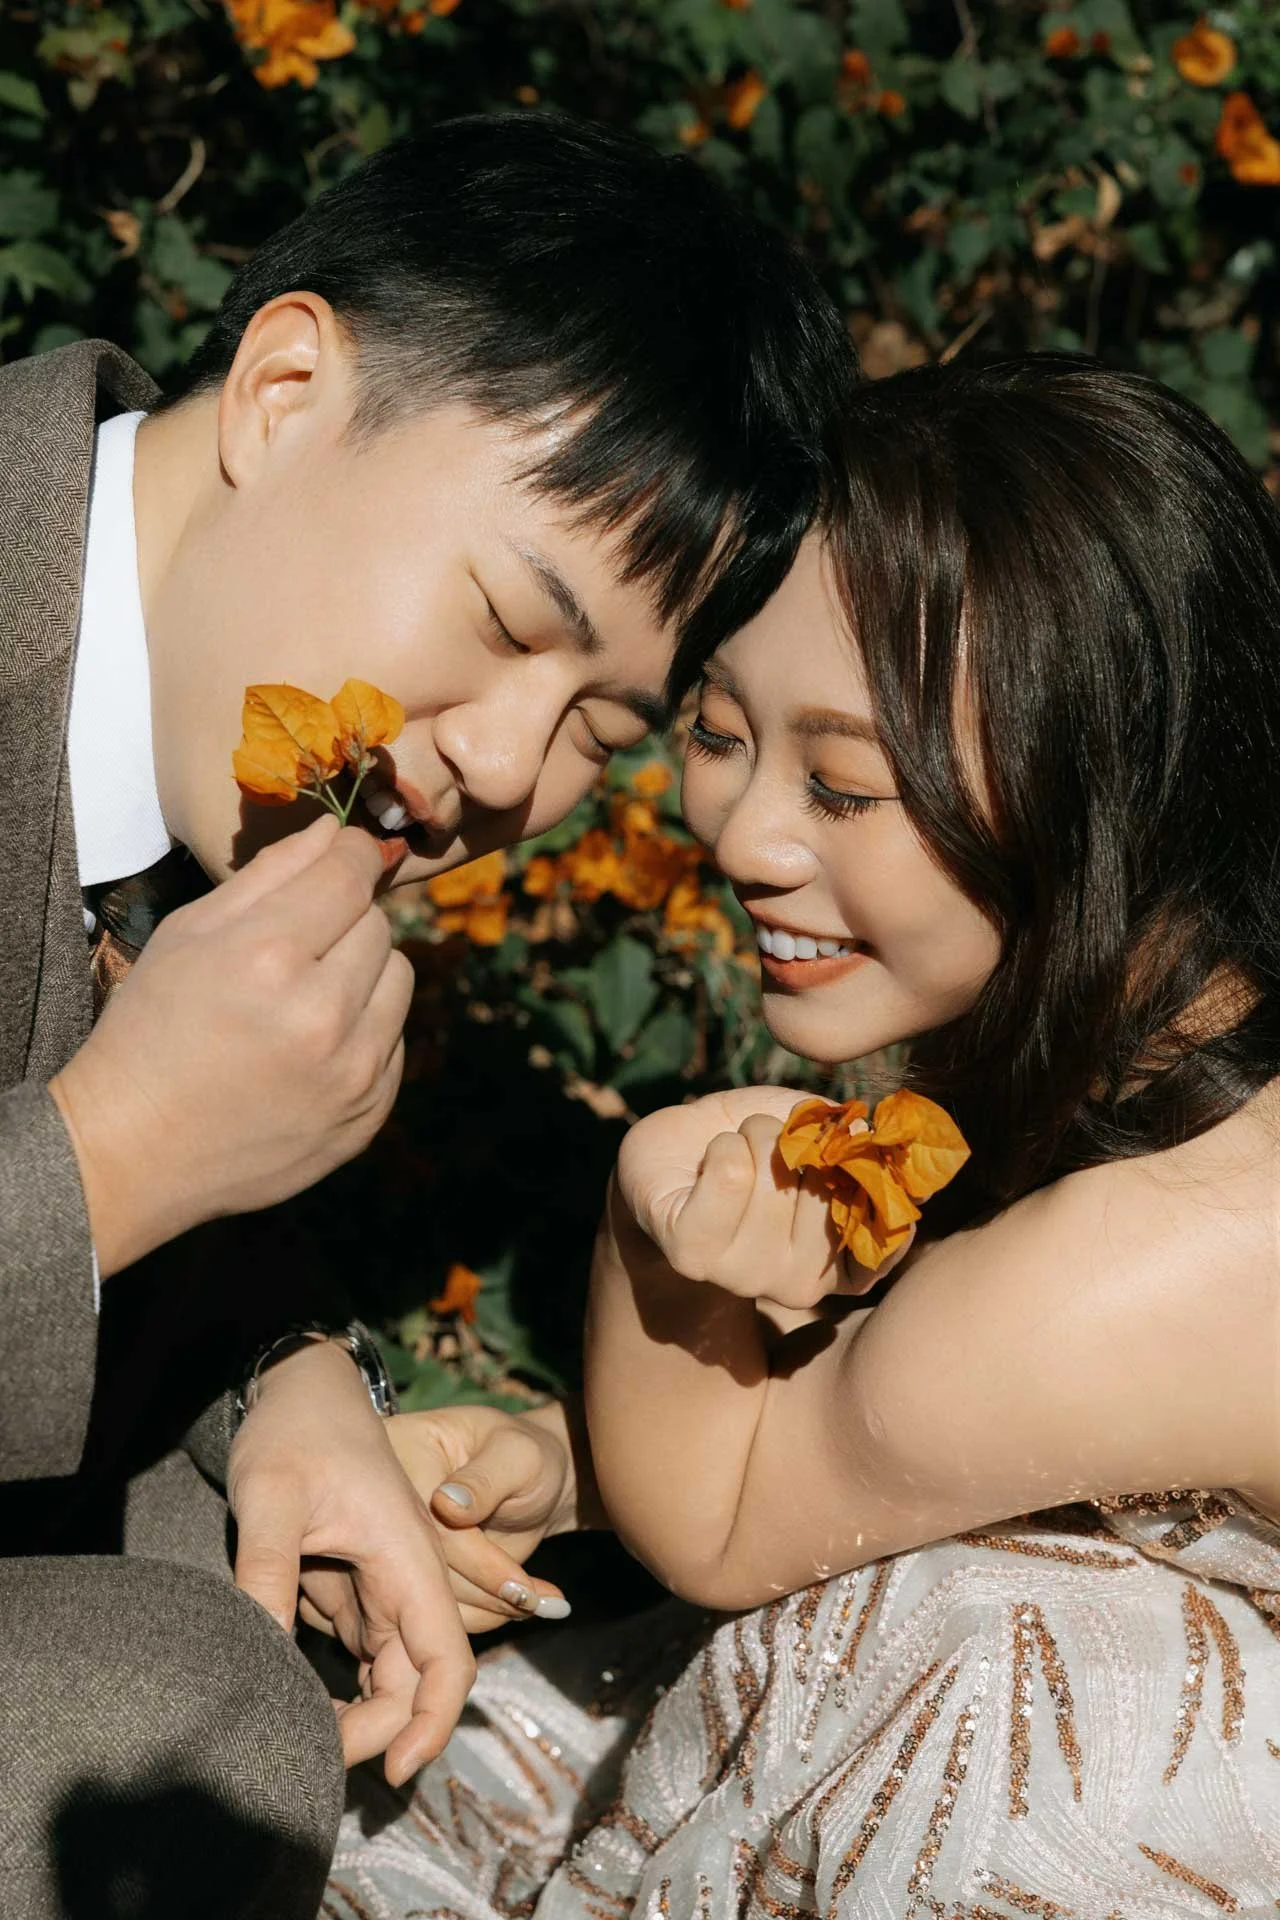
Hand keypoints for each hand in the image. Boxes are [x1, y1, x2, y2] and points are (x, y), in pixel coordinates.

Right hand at [51, 816, 412, 1276]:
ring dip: (362, 976)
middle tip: (291, 951)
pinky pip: (395, 1040)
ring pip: (400, 978)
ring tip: (302, 1000)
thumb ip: (270, 874)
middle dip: (342, 923)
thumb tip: (334, 830)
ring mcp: (352, 1073)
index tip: (340, 860)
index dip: (349, 855)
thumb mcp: (190, 934)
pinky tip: (309, 1050)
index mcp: (268, 956)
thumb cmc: (152, 1029)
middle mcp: (321, 1014)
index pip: (351, 872)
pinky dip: (364, 1033)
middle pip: (379, 924)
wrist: (135, 1150)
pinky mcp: (367, 1116)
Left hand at [228, 1338, 476, 1783]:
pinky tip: (290, 1696)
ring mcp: (382, 1585)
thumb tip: (255, 1656)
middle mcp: (407, 1579)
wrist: (299, 1388)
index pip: (448, 1661)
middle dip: (376, 1731)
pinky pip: (359, 1652)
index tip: (393, 1770)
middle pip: (415, 1680)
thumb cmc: (296, 1430)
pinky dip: (335, 1686)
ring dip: (355, 1714)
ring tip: (292, 1734)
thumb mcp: (271, 1495)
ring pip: (388, 1673)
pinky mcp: (354, 1586)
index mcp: (408, 1557)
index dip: (432, 1723)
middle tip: (308, 1755)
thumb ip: (265, 1573)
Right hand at [389, 1400, 586, 1634]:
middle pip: (420, 1569)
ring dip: (486, 1610)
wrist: (533, 1481)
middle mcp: (385, 1501)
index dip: (477, 1561)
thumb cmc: (527, 1458)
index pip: (428, 1523)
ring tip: (532, 1601)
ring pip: (425, 1601)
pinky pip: (432, 1612)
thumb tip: (447, 1504)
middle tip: (532, 1600)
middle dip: (485, 1591)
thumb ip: (485, 1481)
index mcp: (401, 1452)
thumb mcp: (518, 1457)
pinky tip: (518, 1604)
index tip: (521, 1587)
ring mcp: (392, 1541)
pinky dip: (481, 1615)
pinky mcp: (407, 1574)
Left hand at [616, 1088, 909, 1310]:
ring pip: (775, 1173)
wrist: (673, 1153)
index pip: (888, 1238)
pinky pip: (731, 1175)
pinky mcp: (692, 1254)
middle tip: (771, 1143)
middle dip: (800, 1139)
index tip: (858, 1151)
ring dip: (755, 1136)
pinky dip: (723, 1146)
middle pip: (828, 1186)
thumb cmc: (755, 1145)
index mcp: (837, 1266)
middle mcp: (799, 1286)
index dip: (880, 1181)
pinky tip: (710, 1157)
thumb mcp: (817, 1133)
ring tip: (736, 1148)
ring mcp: (745, 1277)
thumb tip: (873, 1141)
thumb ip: (856, 1143)